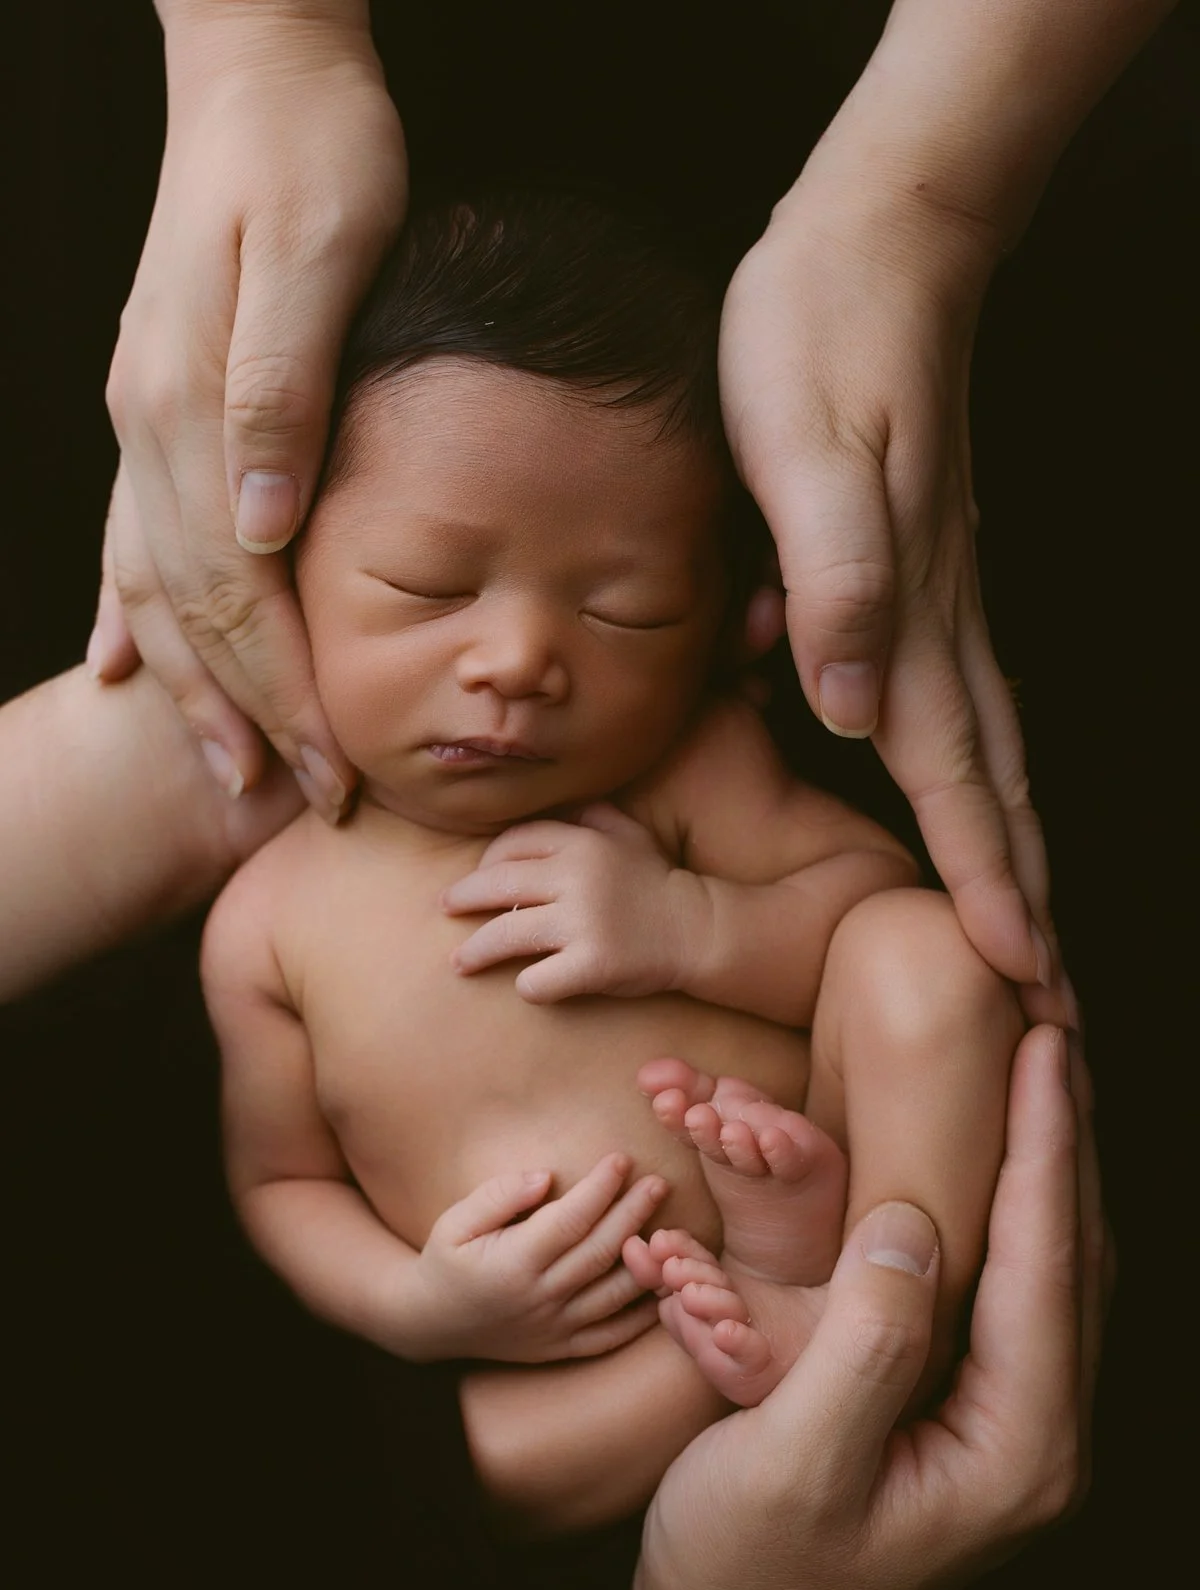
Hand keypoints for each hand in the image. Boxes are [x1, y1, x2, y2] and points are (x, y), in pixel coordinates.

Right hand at [97, 7, 406, 815]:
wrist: (259, 70)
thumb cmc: (314, 155)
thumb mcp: (319, 256)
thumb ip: (284, 393)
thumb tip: (265, 527)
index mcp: (193, 404)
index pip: (240, 592)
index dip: (286, 691)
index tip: (331, 770)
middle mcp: (150, 426)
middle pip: (197, 611)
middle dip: (253, 715)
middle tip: (306, 798)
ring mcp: (141, 419)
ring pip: (155, 589)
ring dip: (192, 689)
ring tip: (229, 767)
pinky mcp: (153, 405)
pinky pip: (131, 539)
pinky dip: (133, 615)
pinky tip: (127, 666)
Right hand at [413, 1154, 665, 1362]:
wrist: (430, 1323)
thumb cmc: (445, 1261)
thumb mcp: (453, 1222)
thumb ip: (498, 1196)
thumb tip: (546, 1177)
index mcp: (512, 1264)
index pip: (569, 1220)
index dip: (599, 1189)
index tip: (621, 1159)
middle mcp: (540, 1299)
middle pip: (601, 1252)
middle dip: (634, 1214)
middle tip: (659, 1182)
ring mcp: (555, 1328)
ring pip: (615, 1294)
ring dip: (648, 1260)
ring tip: (672, 1227)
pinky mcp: (563, 1347)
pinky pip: (612, 1334)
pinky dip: (642, 1314)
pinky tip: (663, 1284)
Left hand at [442, 805, 699, 1003]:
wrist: (700, 930)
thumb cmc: (658, 882)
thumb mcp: (630, 834)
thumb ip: (590, 815)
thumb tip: (552, 805)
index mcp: (581, 843)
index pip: (513, 844)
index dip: (486, 862)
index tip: (476, 879)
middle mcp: (577, 877)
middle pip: (497, 886)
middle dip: (462, 899)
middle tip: (444, 909)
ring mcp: (583, 923)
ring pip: (505, 935)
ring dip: (475, 951)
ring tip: (459, 961)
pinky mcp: (592, 965)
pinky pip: (538, 980)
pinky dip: (529, 986)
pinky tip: (531, 985)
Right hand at [629, 1026, 1107, 1589]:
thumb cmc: (748, 1577)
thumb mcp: (792, 1466)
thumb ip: (863, 1349)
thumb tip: (910, 1225)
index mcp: (1015, 1446)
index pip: (1048, 1263)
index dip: (1047, 1145)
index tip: (1043, 1045)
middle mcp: (1037, 1434)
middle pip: (1076, 1255)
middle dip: (1069, 1138)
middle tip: (1054, 1029)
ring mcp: (1011, 1429)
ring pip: (1053, 1268)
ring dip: (1049, 1166)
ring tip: (1040, 1076)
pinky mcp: (971, 1417)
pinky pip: (1013, 1291)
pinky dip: (1011, 1211)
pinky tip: (988, 1167)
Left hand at [720, 177, 1070, 1021]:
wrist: (877, 246)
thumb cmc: (823, 345)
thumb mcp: (808, 460)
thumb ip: (835, 585)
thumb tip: (849, 711)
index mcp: (909, 617)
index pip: (956, 779)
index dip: (988, 881)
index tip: (1026, 977)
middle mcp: (936, 625)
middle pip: (993, 785)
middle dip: (1020, 893)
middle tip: (1053, 994)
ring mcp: (938, 599)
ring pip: (983, 749)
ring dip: (1006, 842)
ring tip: (1022, 920)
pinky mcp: (920, 571)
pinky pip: (953, 699)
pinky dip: (972, 768)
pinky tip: (961, 786)